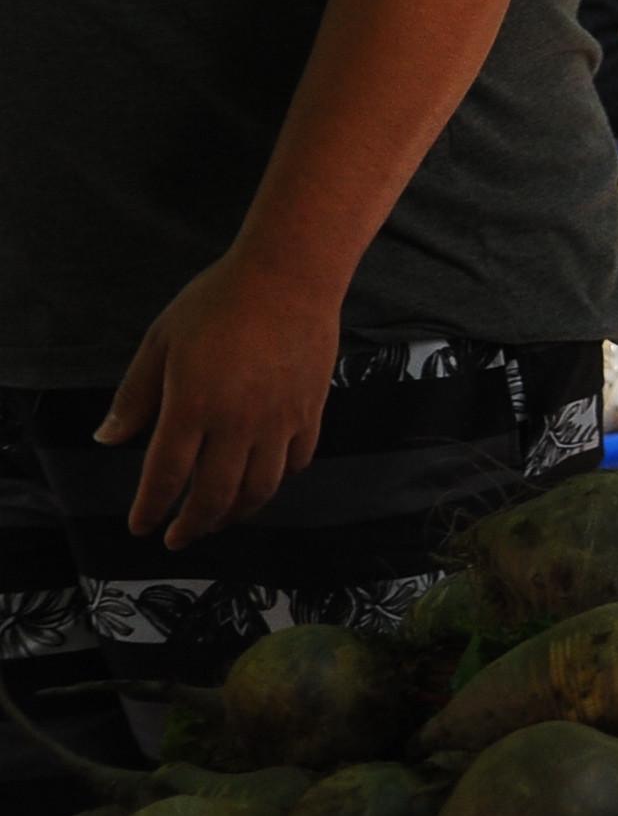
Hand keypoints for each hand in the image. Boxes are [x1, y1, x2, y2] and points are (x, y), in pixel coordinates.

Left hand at [97, 249, 340, 548]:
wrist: (290, 277)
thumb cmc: (217, 302)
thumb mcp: (160, 342)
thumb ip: (134, 396)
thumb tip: (108, 439)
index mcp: (193, 406)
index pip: (167, 476)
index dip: (152, 508)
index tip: (141, 527)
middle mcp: (237, 423)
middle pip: (215, 495)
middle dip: (193, 525)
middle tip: (178, 538)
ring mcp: (279, 420)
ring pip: (260, 488)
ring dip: (235, 513)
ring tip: (219, 520)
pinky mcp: (311, 411)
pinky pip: (296, 461)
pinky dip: (278, 480)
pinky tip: (263, 480)